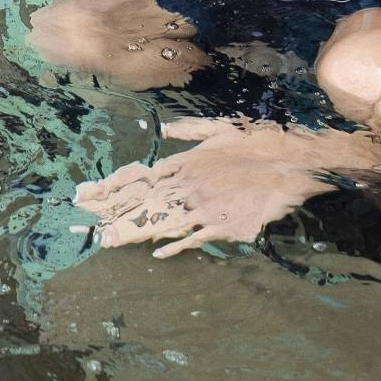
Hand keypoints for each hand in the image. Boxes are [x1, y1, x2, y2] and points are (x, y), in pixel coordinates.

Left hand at [74, 118, 336, 257]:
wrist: (297, 161)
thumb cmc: (262, 139)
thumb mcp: (222, 127)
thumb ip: (191, 130)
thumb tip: (168, 130)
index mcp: (186, 162)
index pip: (138, 178)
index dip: (109, 188)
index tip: (84, 195)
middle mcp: (189, 185)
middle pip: (143, 205)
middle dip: (111, 215)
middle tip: (83, 227)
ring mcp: (206, 207)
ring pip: (162, 224)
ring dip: (133, 234)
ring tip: (106, 241)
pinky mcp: (226, 225)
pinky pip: (195, 237)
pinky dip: (176, 245)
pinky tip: (157, 254)